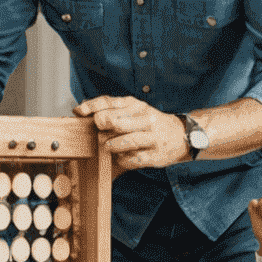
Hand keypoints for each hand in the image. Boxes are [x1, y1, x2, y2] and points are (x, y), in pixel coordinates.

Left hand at [73, 96, 188, 169]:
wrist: (182, 135)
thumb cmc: (150, 123)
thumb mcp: (134, 110)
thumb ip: (111, 109)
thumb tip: (80, 109)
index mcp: (137, 105)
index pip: (110, 102)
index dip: (92, 107)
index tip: (79, 112)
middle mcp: (145, 119)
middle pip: (113, 121)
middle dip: (101, 127)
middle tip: (101, 131)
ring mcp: (151, 138)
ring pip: (121, 142)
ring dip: (110, 146)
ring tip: (109, 146)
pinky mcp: (154, 155)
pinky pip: (130, 159)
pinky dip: (122, 159)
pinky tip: (123, 155)